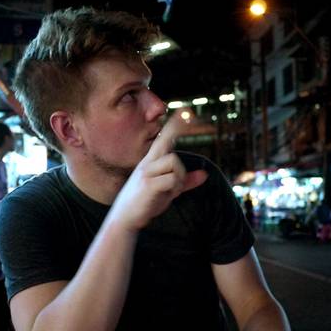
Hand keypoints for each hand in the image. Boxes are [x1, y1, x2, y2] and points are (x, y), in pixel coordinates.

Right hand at [109, 115, 207, 231]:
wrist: (125, 219)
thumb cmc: (146, 203)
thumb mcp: (169, 191)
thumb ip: (186, 182)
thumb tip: (205, 174)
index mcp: (151, 162)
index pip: (164, 140)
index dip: (174, 126)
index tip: (184, 110)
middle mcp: (147, 163)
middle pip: (165, 141)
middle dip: (175, 128)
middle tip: (187, 113)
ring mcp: (146, 172)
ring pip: (174, 162)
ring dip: (180, 177)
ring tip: (173, 190)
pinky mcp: (148, 184)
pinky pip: (173, 178)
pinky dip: (176, 187)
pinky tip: (168, 195)